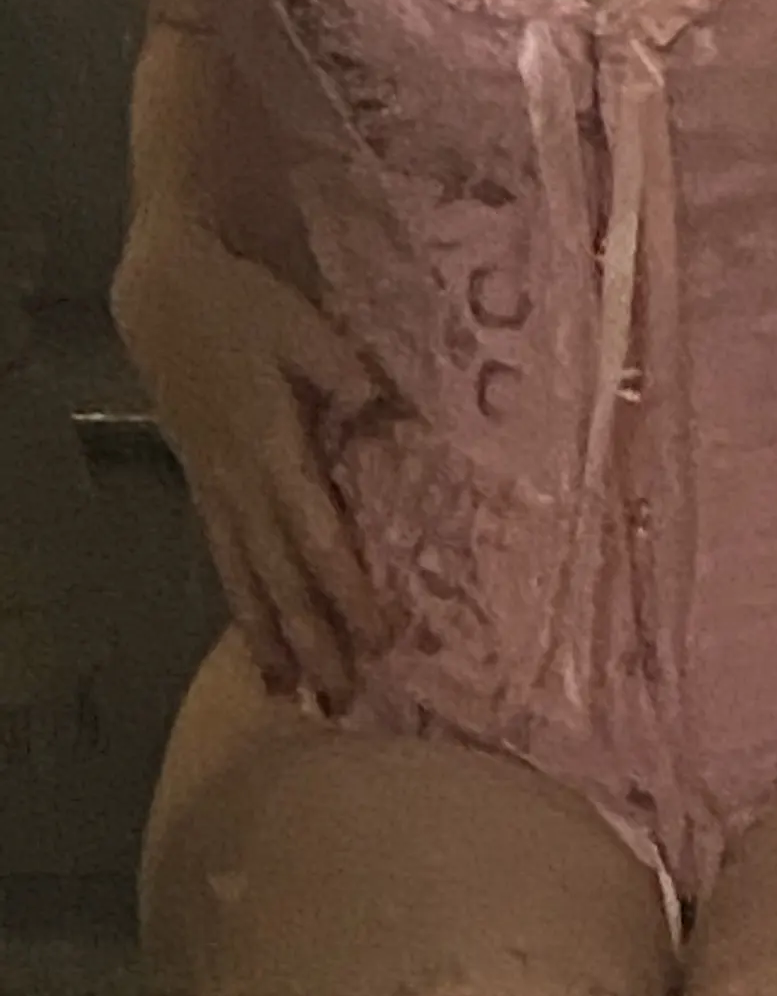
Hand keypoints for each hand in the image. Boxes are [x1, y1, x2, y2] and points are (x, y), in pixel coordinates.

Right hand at [112, 218, 389, 710]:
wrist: (163, 294)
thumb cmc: (245, 306)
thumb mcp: (304, 326)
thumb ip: (347, 375)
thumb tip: (394, 415)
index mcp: (272, 450)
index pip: (318, 538)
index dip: (348, 591)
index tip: (381, 638)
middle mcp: (240, 484)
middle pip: (279, 576)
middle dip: (310, 641)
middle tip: (341, 701)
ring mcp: (216, 489)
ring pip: (244, 577)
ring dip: (269, 638)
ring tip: (292, 695)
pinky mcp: (202, 485)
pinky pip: (224, 558)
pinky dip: (241, 604)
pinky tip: (257, 639)